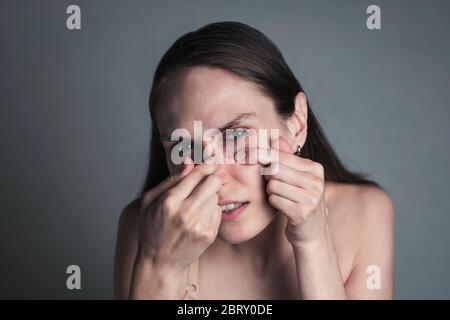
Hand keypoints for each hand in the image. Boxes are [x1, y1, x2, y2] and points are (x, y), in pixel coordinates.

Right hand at [137, 159, 222, 273]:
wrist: (160, 263)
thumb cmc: (152, 229)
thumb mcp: (150, 201)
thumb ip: (170, 180)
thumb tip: (189, 163)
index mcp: (169, 202)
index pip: (196, 175)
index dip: (206, 166)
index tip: (212, 162)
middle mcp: (186, 213)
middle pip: (213, 183)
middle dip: (211, 179)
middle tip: (206, 182)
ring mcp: (199, 225)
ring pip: (216, 197)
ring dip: (210, 197)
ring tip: (196, 205)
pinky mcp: (209, 235)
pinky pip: (218, 212)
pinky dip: (211, 211)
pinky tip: (199, 217)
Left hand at [262, 137, 327, 245]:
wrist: (312, 230)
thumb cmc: (300, 199)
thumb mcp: (297, 177)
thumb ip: (286, 158)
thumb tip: (275, 137)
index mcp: (315, 168)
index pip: (282, 156)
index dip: (264, 155)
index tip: (248, 153)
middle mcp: (316, 181)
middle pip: (276, 170)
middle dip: (268, 176)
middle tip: (271, 182)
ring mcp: (311, 198)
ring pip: (273, 185)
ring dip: (271, 192)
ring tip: (280, 196)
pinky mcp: (302, 213)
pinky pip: (275, 200)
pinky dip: (273, 202)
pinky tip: (282, 206)